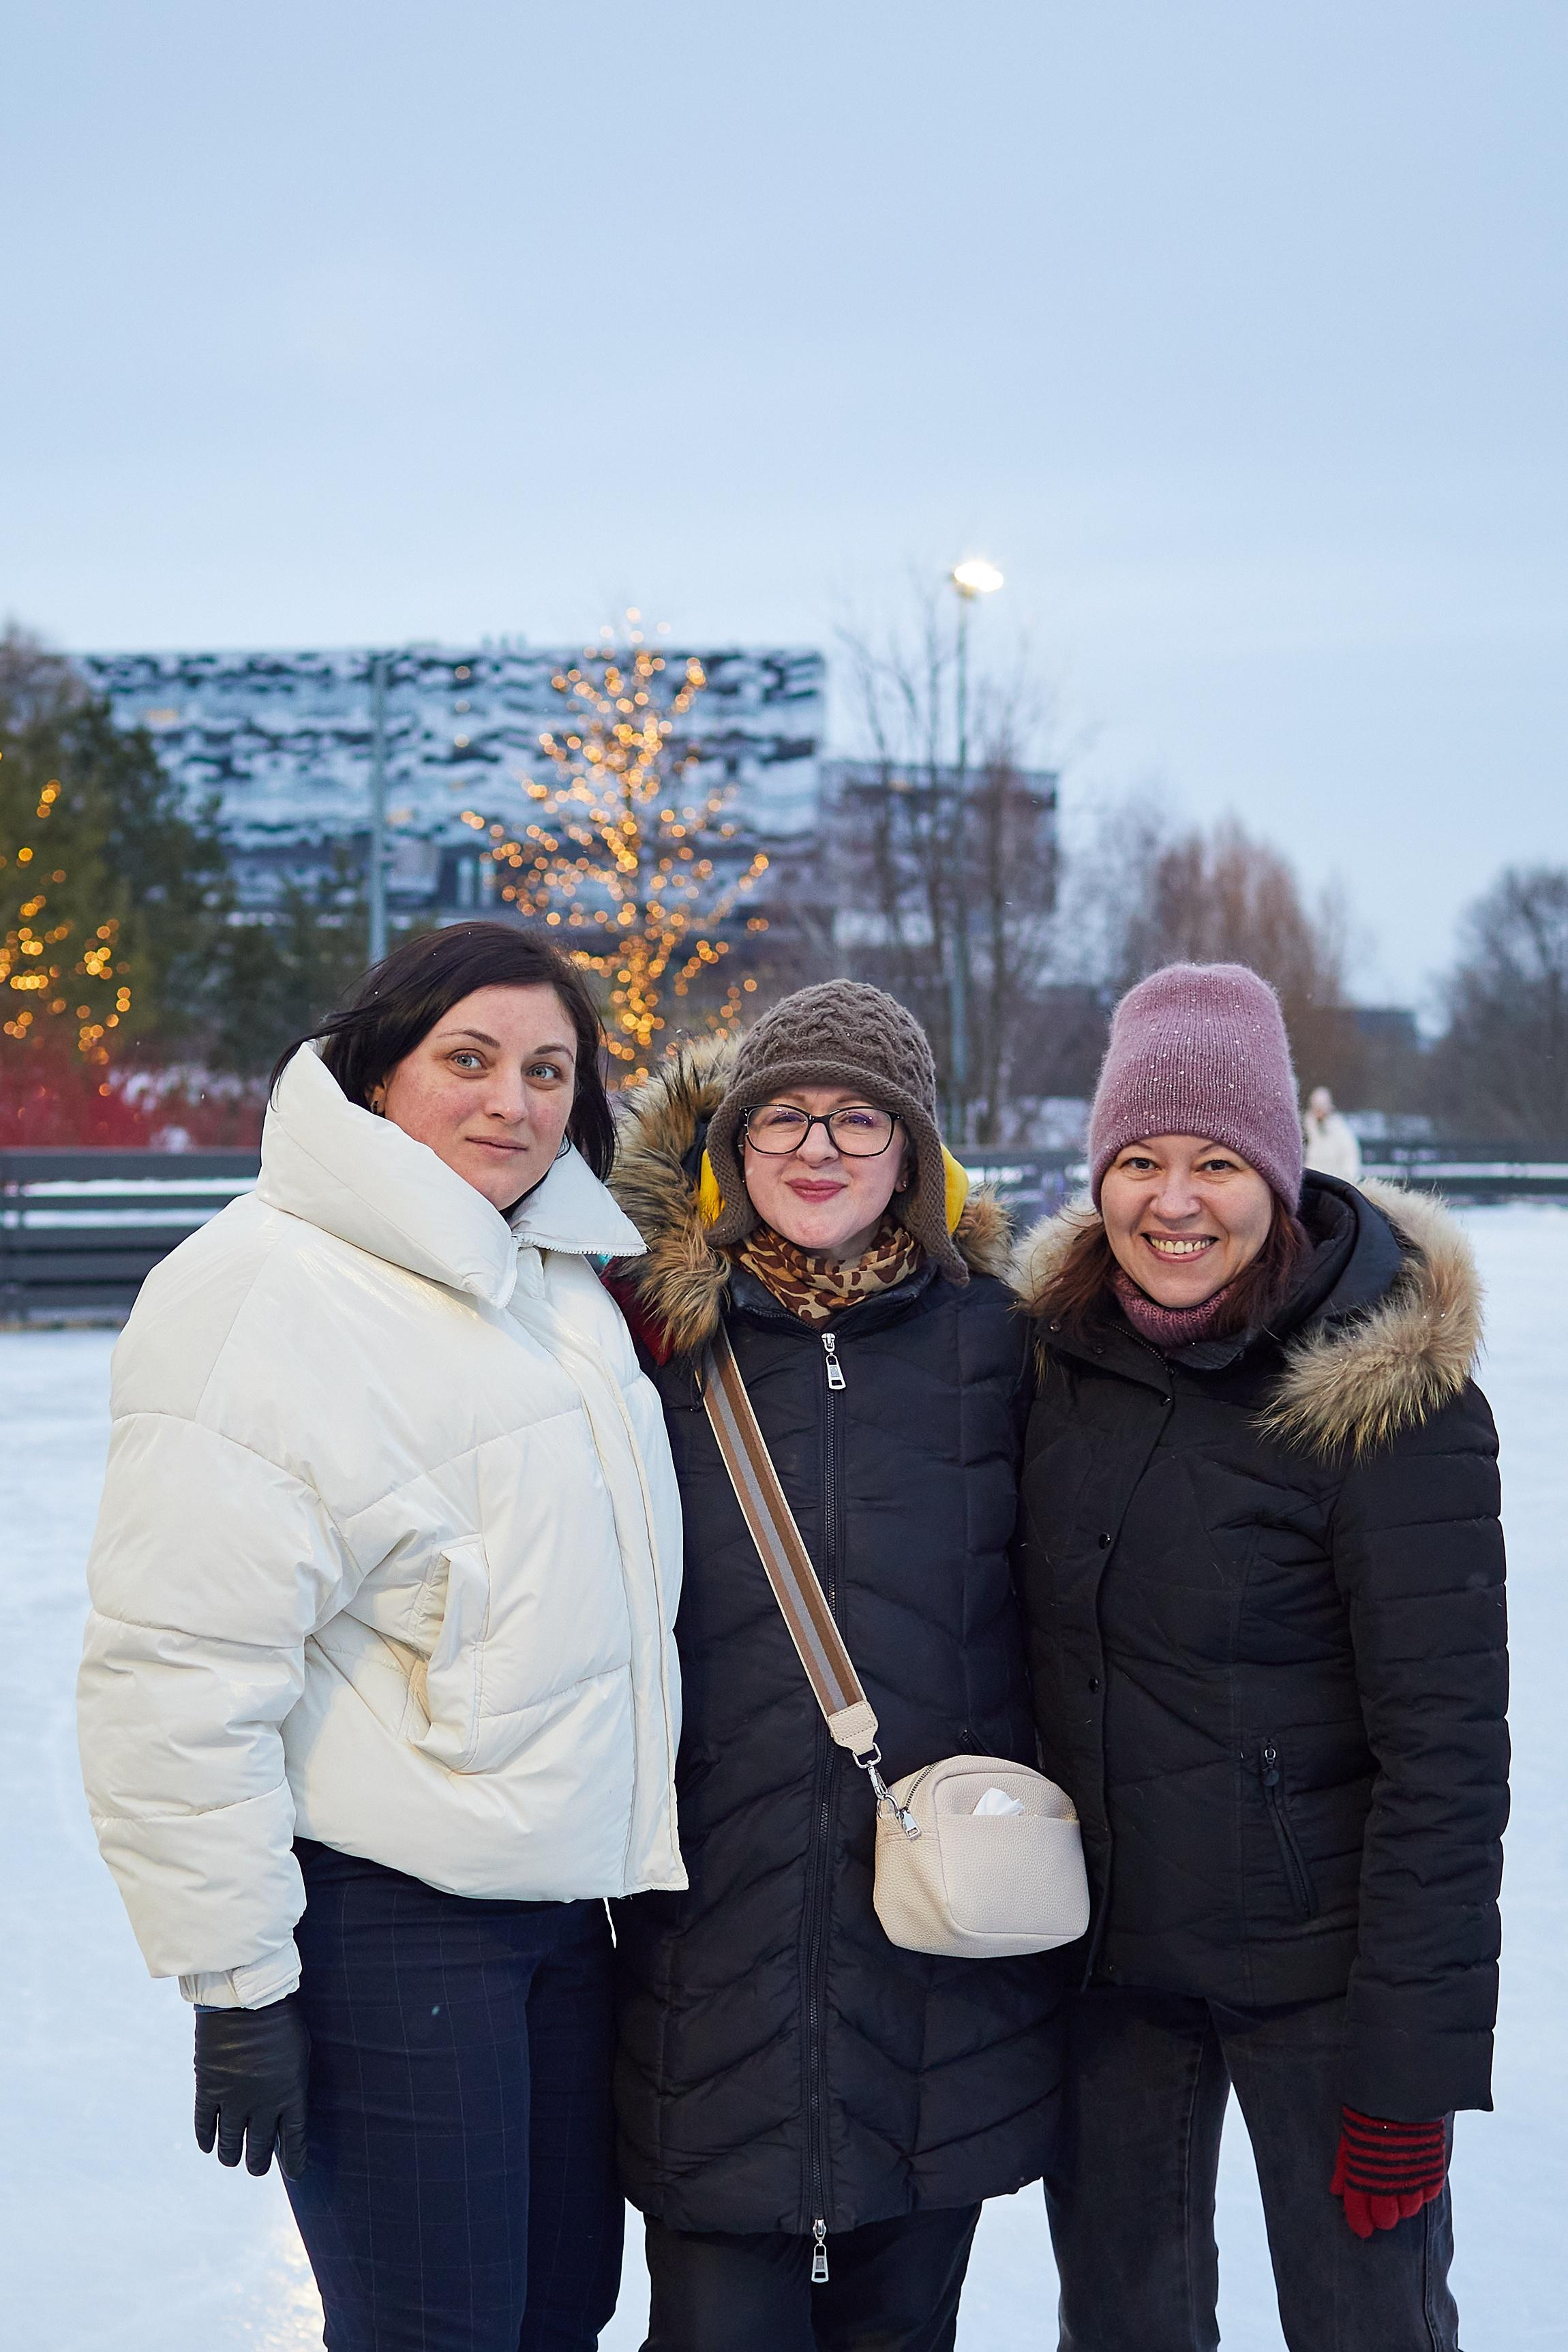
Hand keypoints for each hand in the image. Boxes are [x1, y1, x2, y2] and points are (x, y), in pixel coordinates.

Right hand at [194, 1996, 310, 2177]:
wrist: (245, 1998)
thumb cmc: (280, 2021)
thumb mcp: (298, 2054)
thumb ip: (291, 2086)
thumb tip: (285, 2113)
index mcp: (291, 2094)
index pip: (294, 2140)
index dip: (294, 2160)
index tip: (294, 2172)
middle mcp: (263, 2104)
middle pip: (259, 2147)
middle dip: (259, 2162)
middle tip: (257, 2167)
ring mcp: (234, 2099)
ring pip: (230, 2143)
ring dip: (232, 2156)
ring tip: (233, 2160)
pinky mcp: (209, 2090)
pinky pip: (204, 2126)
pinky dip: (206, 2139)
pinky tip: (209, 2146)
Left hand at [1330, 2106, 1446, 2237]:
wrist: (1401, 2087)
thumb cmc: (1368, 2108)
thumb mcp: (1349, 2134)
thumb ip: (1344, 2164)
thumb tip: (1336, 2191)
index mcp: (1361, 2170)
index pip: (1359, 2209)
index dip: (1360, 2223)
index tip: (1363, 2232)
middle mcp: (1387, 2179)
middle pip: (1387, 2217)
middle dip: (1383, 2219)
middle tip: (1382, 2213)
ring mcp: (1411, 2174)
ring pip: (1410, 2209)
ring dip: (1404, 2206)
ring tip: (1399, 2195)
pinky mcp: (1432, 2167)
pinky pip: (1429, 2193)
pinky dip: (1423, 2192)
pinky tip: (1416, 2182)